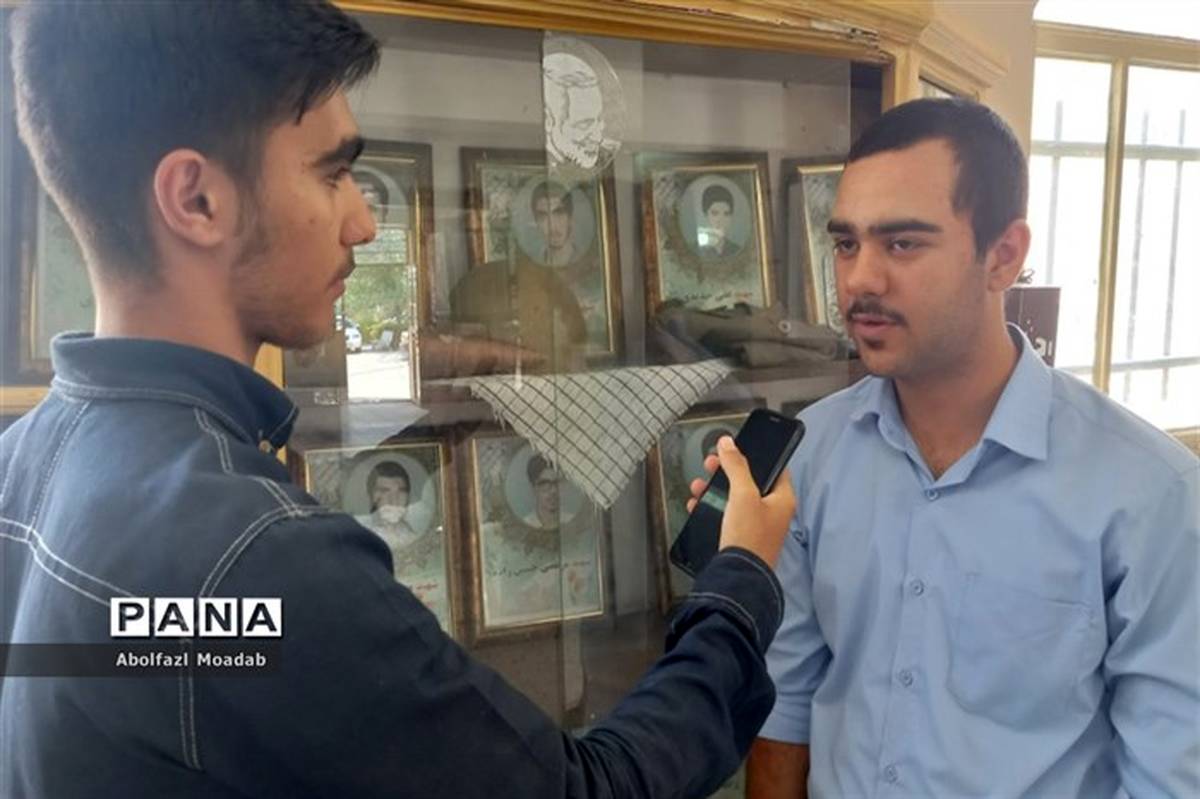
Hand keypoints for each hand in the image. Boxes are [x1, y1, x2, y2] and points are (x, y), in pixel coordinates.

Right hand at [687, 436, 795, 568]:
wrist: (738, 576)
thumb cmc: (749, 537)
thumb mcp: (743, 494)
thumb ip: (736, 466)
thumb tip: (728, 443)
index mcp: (782, 499)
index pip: (774, 468)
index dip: (754, 455)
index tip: (735, 448)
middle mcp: (772, 511)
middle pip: (749, 481)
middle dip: (727, 471)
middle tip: (711, 463)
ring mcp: (756, 525)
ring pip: (734, 498)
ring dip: (715, 488)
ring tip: (699, 485)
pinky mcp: (740, 536)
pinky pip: (725, 515)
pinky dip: (711, 507)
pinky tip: (697, 504)